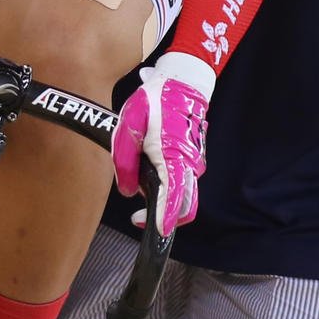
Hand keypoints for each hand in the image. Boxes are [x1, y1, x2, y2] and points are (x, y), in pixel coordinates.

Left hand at [113, 51, 213, 236]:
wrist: (181, 83)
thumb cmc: (154, 102)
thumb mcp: (129, 127)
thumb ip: (124, 161)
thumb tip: (127, 190)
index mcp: (173, 160)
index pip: (173, 202)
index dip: (163, 221)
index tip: (154, 234)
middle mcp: (189, 167)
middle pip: (184, 208)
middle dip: (164, 219)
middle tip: (138, 216)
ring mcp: (193, 164)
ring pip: (182, 196)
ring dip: (164, 200)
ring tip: (137, 184)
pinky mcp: (192, 160)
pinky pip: (182, 182)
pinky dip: (168, 187)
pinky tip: (148, 172)